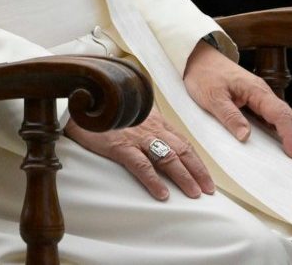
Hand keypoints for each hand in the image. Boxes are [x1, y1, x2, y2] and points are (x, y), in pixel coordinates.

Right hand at [65, 108, 214, 200]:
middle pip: (182, 150)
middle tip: (208, 190)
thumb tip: (152, 137)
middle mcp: (150, 128)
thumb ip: (143, 123)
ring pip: (168, 158)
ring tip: (193, 194)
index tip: (205, 176)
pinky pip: (141, 165)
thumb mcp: (130, 113)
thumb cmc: (104, 108)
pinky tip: (162, 194)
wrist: (82, 97)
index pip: (182, 142)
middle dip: (198, 171)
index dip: (196, 160)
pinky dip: (153, 180)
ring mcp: (136, 137)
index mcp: (154, 120)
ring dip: (183, 177)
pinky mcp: (120, 145)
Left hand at [182, 41, 291, 161]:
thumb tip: (246, 137)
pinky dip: (281, 131)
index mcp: (256, 90)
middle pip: (289, 117)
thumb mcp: (212, 97)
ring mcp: (259, 97)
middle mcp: (262, 93)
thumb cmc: (204, 74)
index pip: (280, 114)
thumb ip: (229, 116)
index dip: (288, 135)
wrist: (197, 57)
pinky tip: (282, 144)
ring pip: (283, 117)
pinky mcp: (253, 100)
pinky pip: (272, 117)